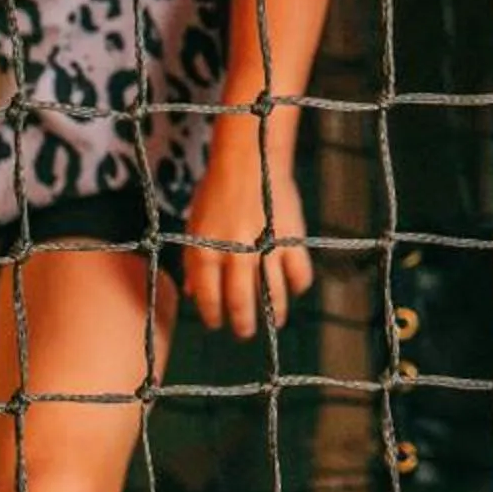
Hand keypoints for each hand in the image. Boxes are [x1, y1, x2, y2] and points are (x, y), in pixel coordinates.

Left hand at [182, 127, 313, 342]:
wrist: (250, 159)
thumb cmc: (217, 190)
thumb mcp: (195, 223)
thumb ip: (193, 260)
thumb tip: (193, 293)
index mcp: (204, 251)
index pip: (207, 297)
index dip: (212, 315)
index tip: (216, 322)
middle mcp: (234, 254)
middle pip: (240, 304)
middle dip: (242, 324)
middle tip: (244, 332)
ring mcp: (265, 248)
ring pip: (273, 295)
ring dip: (274, 314)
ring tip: (275, 321)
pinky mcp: (290, 239)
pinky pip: (299, 273)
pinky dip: (298, 285)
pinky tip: (293, 287)